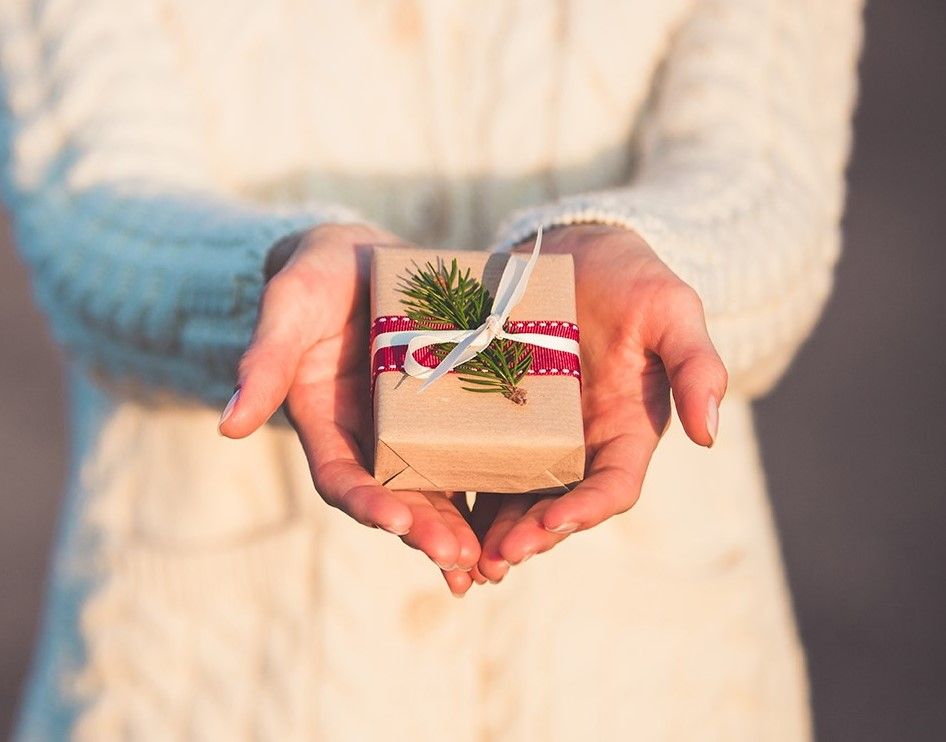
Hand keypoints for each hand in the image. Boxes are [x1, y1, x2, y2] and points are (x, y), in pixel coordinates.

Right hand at [218, 224, 480, 592]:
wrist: (360, 254)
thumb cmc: (315, 275)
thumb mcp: (288, 305)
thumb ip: (264, 360)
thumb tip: (229, 425)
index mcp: (325, 422)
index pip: (340, 477)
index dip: (364, 501)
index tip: (394, 518)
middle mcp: (370, 435)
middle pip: (395, 495)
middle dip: (424, 529)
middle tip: (456, 559)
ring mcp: (412, 426)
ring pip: (437, 486)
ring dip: (461, 525)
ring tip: (490, 560)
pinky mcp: (449, 408)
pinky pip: (472, 449)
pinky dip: (492, 479)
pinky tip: (525, 503)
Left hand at [472, 224, 727, 583]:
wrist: (579, 251)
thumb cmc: (632, 279)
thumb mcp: (671, 310)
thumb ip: (697, 366)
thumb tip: (710, 435)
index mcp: (626, 430)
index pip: (613, 485)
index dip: (587, 510)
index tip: (556, 522)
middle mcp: (580, 443)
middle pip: (556, 503)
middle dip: (530, 534)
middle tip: (497, 559)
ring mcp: (534, 434)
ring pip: (513, 494)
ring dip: (490, 530)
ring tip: (462, 559)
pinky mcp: (494, 415)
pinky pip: (475, 458)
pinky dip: (458, 488)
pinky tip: (430, 506)